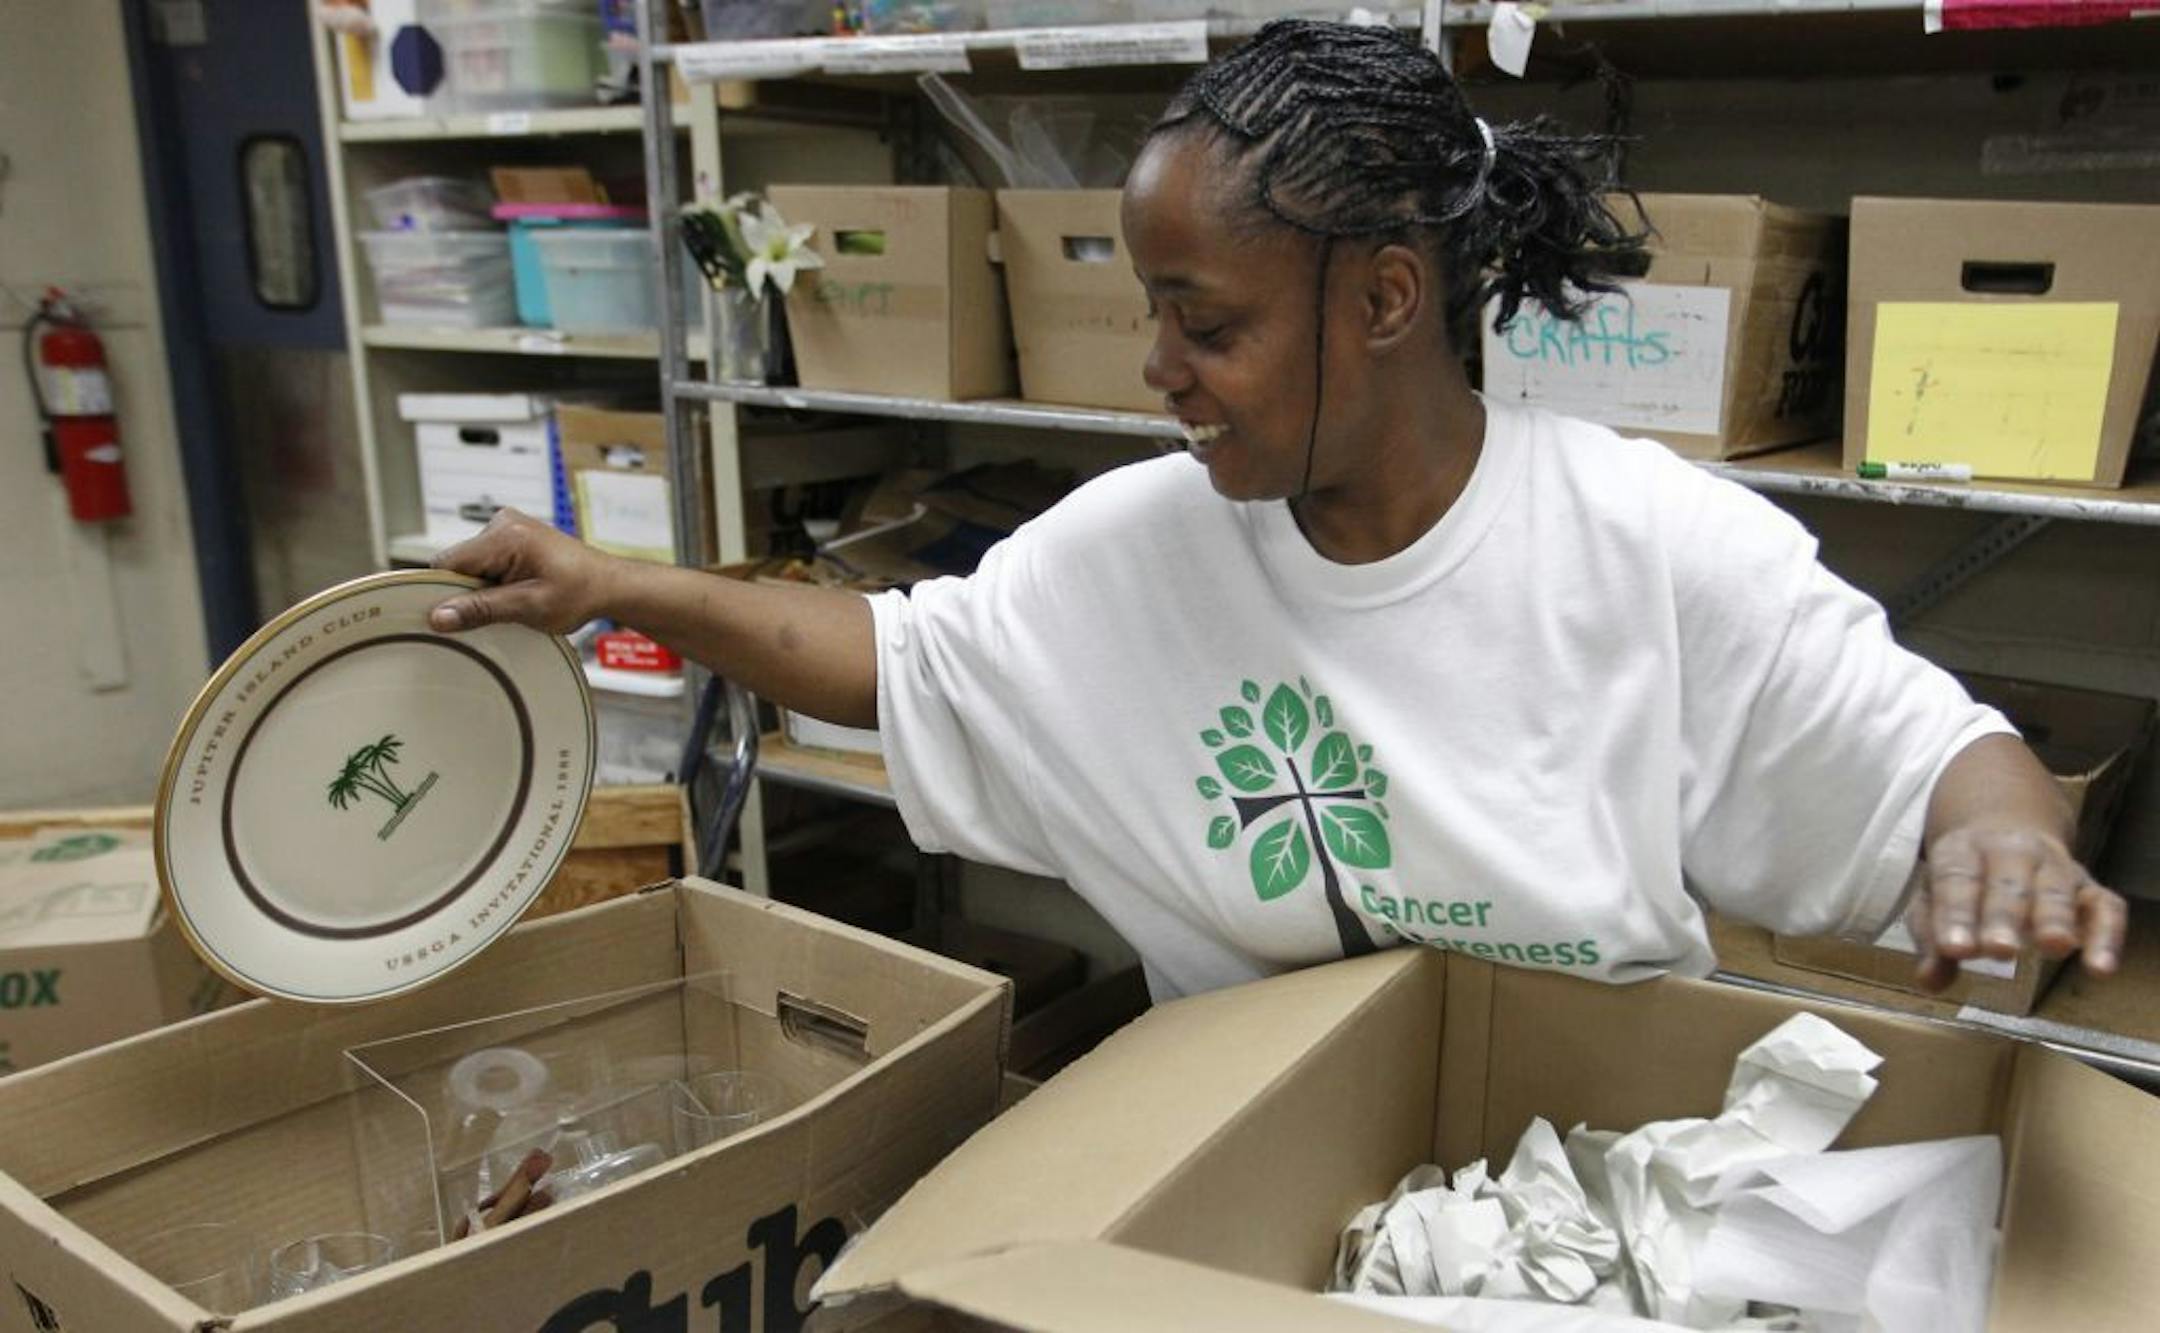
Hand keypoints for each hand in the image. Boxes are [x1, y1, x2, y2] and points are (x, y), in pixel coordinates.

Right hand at [428, 509, 625, 634]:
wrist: (609, 585)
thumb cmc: (580, 593)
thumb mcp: (529, 607)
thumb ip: (481, 609)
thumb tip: (439, 615)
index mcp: (505, 535)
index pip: (447, 564)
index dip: (445, 592)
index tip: (449, 617)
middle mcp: (502, 523)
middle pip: (457, 564)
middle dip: (469, 591)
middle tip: (499, 610)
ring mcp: (507, 527)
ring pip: (470, 565)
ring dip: (483, 588)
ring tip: (515, 600)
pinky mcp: (512, 537)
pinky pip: (485, 562)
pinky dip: (493, 581)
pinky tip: (516, 592)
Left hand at [1908, 823, 2126, 991]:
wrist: (2005, 828)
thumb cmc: (1964, 878)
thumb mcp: (1934, 898)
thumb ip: (1931, 938)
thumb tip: (1928, 981)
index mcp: (1963, 851)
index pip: (1957, 879)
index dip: (1955, 914)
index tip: (1955, 950)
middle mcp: (2011, 852)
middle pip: (2008, 883)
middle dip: (2004, 916)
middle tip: (1998, 950)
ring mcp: (2054, 867)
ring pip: (2056, 889)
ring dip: (2054, 918)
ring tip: (2054, 947)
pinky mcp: (2088, 887)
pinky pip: (2105, 907)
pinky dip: (2107, 935)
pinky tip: (2100, 968)